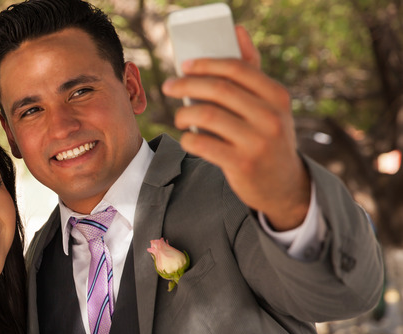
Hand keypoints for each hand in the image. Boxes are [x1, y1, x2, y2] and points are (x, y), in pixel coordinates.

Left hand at [162, 26, 309, 230]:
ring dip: (183, 113)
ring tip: (179, 117)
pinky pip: (202, 144)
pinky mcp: (242, 164)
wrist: (284, 185)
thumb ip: (252, 69)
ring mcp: (257, 142)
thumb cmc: (268, 136)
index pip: (237, 69)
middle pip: (218, 90)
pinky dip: (188, 139)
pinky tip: (187, 138)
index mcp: (277, 97)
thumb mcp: (269, 104)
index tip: (185, 65)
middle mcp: (271, 117)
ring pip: (206, 116)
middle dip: (186, 85)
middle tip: (169, 86)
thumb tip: (237, 30)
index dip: (206, 64)